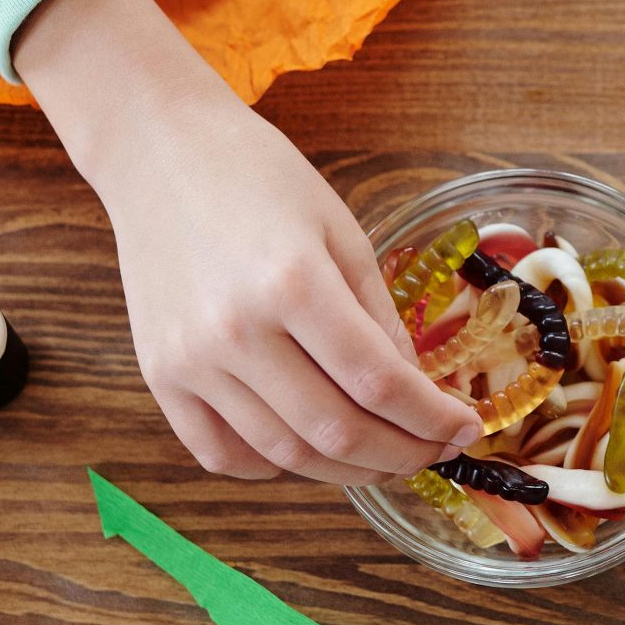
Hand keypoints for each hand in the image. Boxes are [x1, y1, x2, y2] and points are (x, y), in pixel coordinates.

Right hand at [15, 0, 480, 481]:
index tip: (465, 428)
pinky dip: (271, 467)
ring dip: (345, 470)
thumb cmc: (257, 176)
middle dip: (401, 454)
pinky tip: (307, 450)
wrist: (158, 153)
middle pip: (335, 430)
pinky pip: (219, 453)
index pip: (379, 382)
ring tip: (383, 457)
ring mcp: (191, 360)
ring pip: (283, 453)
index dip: (432, 418)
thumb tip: (414, 389)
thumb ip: (379, 315)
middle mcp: (237, 331)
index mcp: (293, 282)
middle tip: (432, 451)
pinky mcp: (159, 375)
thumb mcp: (340, 230)